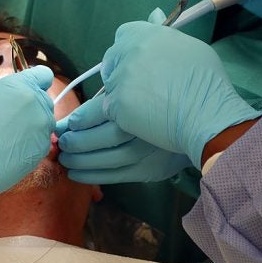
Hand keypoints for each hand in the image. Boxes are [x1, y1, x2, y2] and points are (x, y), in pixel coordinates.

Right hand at [0, 66, 55, 216]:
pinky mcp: (45, 144)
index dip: (38, 84)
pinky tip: (15, 150)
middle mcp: (37, 100)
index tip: (30, 92)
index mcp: (21, 84)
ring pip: (46, 122)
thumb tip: (22, 99)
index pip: (44, 74)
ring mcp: (44, 123)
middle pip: (45, 100)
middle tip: (15, 121)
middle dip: (34, 109)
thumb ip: (14, 94)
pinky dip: (33, 144)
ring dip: (35, 127)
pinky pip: (43, 140)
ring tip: (13, 139)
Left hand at [57, 92, 188, 183]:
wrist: (200, 122)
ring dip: (79, 160)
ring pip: (105, 160)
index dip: (77, 119)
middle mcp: (142, 130)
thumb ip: (117, 91)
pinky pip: (114, 176)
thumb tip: (86, 100)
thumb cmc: (164, 100)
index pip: (100, 112)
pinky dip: (92, 176)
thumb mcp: (142, 87)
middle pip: (100, 137)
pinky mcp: (147, 171)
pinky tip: (76, 173)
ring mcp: (145, 153)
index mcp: (138, 104)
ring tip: (64, 158)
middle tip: (60, 141)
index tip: (64, 123)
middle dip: (75, 140)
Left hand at [100, 22, 260, 168]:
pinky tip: (142, 119)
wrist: (207, 114)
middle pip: (112, 59)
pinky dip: (121, 115)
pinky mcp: (117, 104)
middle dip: (119, 71)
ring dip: (122, 95)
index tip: (136, 60)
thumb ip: (164, 32)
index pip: (123, 34)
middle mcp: (131, 52)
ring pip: (110, 86)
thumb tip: (154, 13)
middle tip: (139, 87)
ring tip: (147, 106)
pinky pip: (110, 109)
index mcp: (147, 34)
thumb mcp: (190, 46)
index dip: (127, 48)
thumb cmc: (206, 81)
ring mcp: (121, 78)